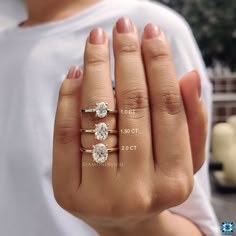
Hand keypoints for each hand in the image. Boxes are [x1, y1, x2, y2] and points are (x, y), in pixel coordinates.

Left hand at [52, 17, 206, 234]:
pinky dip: (69, 97)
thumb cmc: (155, 183)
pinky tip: (76, 73)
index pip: (168, 108)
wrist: (124, 220)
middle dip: (128, 58)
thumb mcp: (183, 158)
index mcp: (173, 182)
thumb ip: (190, 120)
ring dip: (97, 69)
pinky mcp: (68, 191)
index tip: (151, 34)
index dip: (160, 64)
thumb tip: (188, 76)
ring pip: (98, 116)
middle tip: (124, 26)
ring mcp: (100, 194)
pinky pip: (66, 134)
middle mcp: (138, 191)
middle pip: (133, 106)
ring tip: (98, 40)